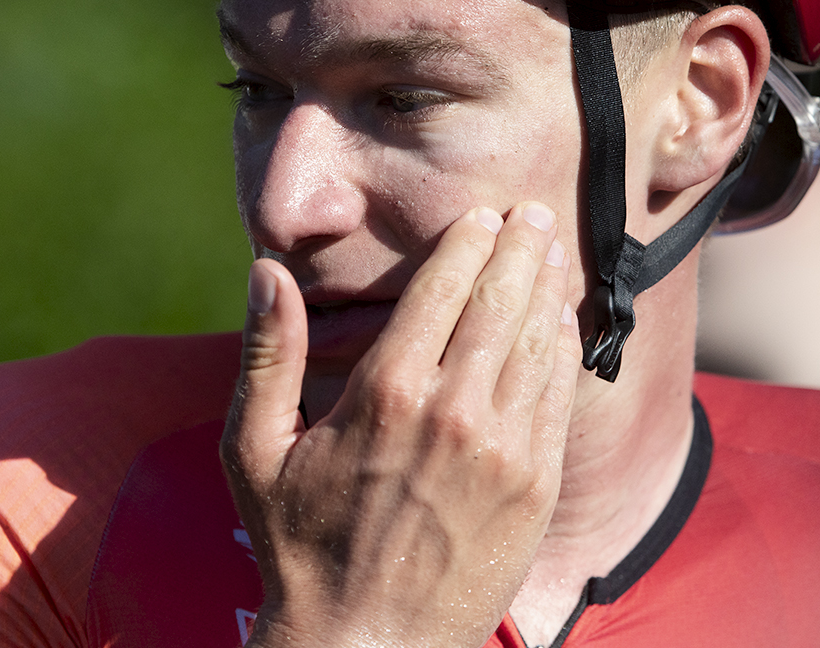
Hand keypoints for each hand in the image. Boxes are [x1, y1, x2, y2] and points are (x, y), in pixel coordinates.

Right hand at [220, 203, 581, 647]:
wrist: (366, 645)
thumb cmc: (299, 546)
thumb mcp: (255, 449)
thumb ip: (268, 353)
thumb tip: (266, 272)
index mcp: (384, 391)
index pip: (441, 288)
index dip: (467, 243)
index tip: (482, 214)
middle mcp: (452, 410)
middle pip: (500, 301)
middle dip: (521, 247)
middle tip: (535, 213)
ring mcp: (503, 450)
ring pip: (537, 341)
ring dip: (549, 287)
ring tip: (554, 250)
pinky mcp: (536, 487)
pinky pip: (559, 398)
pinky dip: (564, 349)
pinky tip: (562, 322)